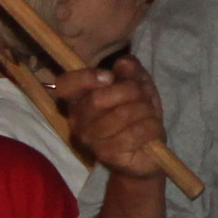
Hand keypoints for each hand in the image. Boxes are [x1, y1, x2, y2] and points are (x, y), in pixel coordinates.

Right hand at [58, 59, 173, 182]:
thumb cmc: (138, 112)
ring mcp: (89, 139)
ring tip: (150, 114)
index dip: (85, 78)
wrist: (148, 148)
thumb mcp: (138, 83)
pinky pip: (133, 133)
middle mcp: (77, 119)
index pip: (64, 85)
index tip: (109, 76)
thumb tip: (122, 63)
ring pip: (121, 114)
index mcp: (79, 99)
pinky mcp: (105, 154)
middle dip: (132, 91)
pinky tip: (153, 129)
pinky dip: (151, 127)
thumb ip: (131, 69)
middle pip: (98, 98)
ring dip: (145, 110)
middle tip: (144, 96)